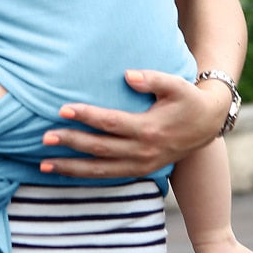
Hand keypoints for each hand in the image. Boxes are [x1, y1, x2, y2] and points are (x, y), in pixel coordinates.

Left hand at [39, 69, 224, 178]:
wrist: (208, 124)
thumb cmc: (187, 99)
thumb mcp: (176, 84)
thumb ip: (152, 78)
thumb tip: (127, 75)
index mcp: (149, 129)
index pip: (110, 123)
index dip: (86, 116)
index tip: (62, 109)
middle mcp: (143, 151)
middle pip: (100, 150)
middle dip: (71, 144)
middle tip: (44, 138)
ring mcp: (142, 164)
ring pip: (101, 171)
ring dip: (71, 168)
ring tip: (44, 164)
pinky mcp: (141, 170)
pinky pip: (109, 177)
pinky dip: (86, 176)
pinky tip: (65, 172)